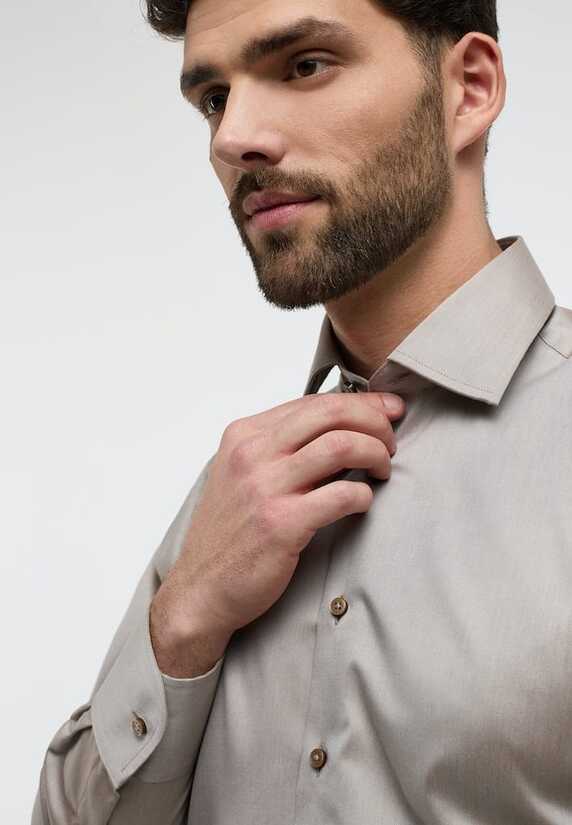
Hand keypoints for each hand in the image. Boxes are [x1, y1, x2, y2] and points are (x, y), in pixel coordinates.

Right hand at [152, 391, 405, 659]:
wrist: (201, 588)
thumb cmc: (229, 533)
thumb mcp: (242, 474)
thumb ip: (281, 448)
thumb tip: (340, 428)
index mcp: (244, 435)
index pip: (314, 402)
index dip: (361, 402)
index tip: (388, 411)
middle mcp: (252, 454)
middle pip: (331, 413)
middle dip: (375, 421)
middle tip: (391, 441)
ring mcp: (265, 488)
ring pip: (341, 445)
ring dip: (376, 453)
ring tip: (384, 468)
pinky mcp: (282, 524)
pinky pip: (341, 495)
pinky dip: (363, 494)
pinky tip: (364, 501)